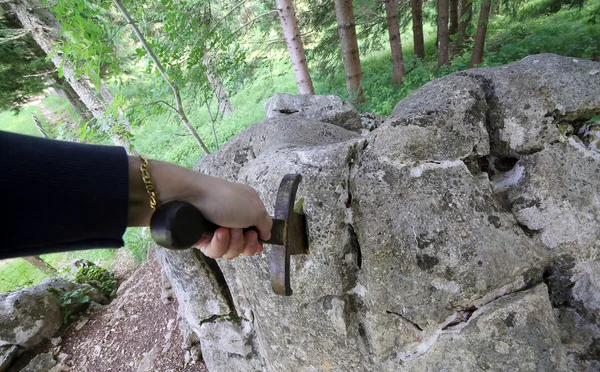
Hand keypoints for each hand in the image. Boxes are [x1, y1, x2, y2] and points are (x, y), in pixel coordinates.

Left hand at [128, 157, 271, 258]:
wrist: (191, 196)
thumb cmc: (227, 199)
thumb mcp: (256, 209)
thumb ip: (266, 224)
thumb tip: (266, 234)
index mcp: (247, 209)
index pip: (257, 234)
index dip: (257, 242)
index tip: (257, 240)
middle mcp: (233, 221)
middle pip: (245, 247)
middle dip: (245, 243)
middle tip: (241, 231)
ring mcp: (217, 231)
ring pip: (231, 252)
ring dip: (231, 242)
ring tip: (224, 229)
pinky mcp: (202, 239)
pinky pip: (215, 252)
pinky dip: (218, 244)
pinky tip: (215, 233)